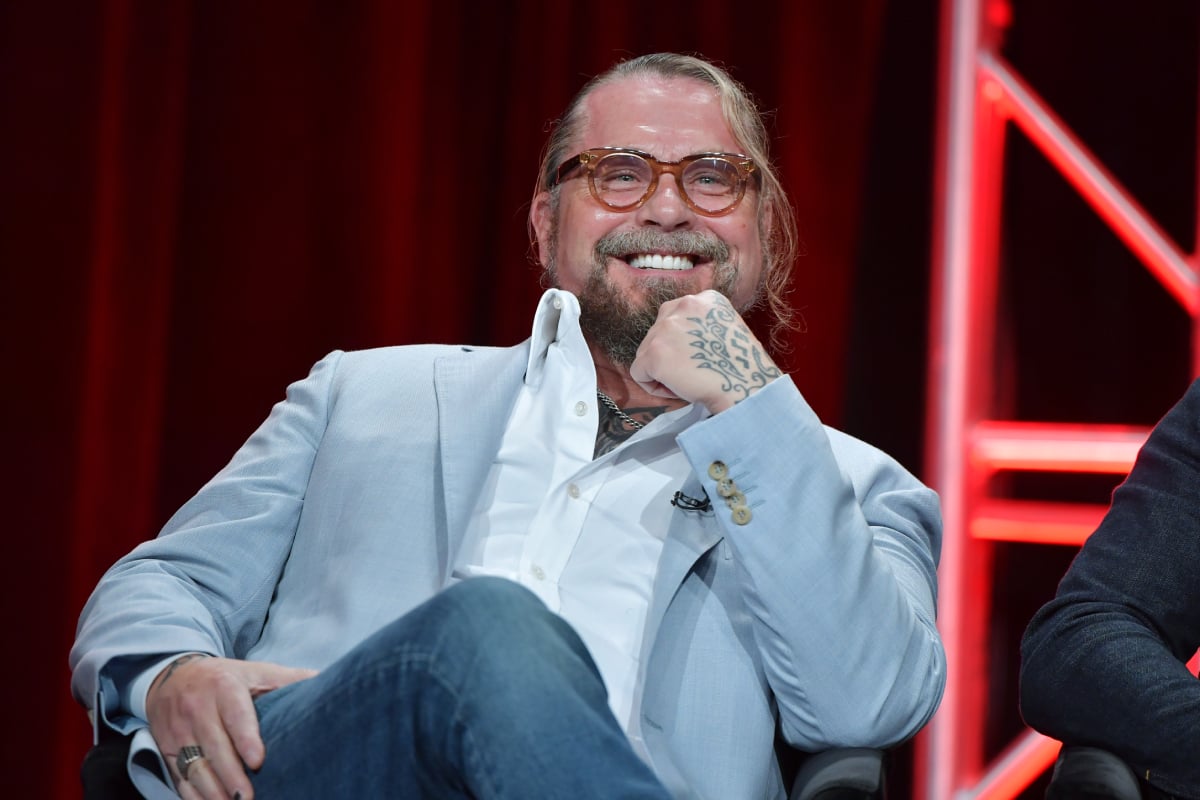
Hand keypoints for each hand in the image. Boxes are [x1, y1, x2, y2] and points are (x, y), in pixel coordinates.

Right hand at [147, 654, 317, 799]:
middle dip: (231, 775)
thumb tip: (328, 681)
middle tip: (248, 797)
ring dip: (213, 791)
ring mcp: (178, 730)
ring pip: (195, 766)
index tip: (258, 761)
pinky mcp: (166, 748)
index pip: (235, 714)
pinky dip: (193, 795)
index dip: (246, 738)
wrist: (172, 676)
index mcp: (224, 687)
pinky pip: (179, 776)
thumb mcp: (256, 671)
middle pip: (214, 747)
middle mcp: (197, 708)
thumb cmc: (225, 678)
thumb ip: (289, 679)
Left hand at [630, 290, 780, 413]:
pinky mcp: (655, 353)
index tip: (699, 358)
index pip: (675, 318)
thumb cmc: (742, 368)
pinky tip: (676, 390)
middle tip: (692, 373)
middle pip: (657, 333)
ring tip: (687, 382)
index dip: (683, 344)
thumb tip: (678, 342)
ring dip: (662, 371)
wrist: (747, 388)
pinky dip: (653, 386)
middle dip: (670, 356)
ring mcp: (666, 328)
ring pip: (645, 352)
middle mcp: (684, 305)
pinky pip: (638, 372)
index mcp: (705, 298)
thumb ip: (701, 325)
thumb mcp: (727, 328)